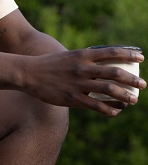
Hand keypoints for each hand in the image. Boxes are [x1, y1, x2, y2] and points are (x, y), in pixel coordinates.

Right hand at [23, 46, 144, 116]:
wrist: (29, 73)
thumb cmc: (50, 65)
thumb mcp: (69, 56)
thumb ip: (84, 59)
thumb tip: (100, 63)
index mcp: (83, 55)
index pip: (111, 52)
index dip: (129, 54)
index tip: (141, 58)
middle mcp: (83, 68)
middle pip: (114, 73)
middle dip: (132, 79)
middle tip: (143, 84)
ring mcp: (78, 84)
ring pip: (108, 90)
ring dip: (124, 96)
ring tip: (133, 100)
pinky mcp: (72, 98)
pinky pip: (95, 106)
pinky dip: (108, 109)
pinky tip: (115, 112)